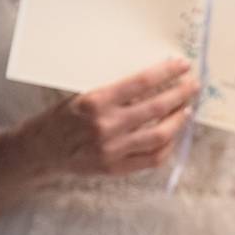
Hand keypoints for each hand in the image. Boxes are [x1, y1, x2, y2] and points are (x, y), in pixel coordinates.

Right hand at [16, 60, 198, 176]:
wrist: (40, 150)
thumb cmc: (62, 118)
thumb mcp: (82, 95)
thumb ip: (114, 92)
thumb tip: (153, 80)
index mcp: (95, 101)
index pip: (141, 83)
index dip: (166, 73)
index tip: (182, 65)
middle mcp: (106, 126)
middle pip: (156, 108)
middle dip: (180, 95)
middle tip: (193, 86)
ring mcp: (112, 150)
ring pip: (160, 135)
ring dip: (178, 120)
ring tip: (187, 109)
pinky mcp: (116, 168)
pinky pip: (152, 158)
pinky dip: (168, 146)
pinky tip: (173, 134)